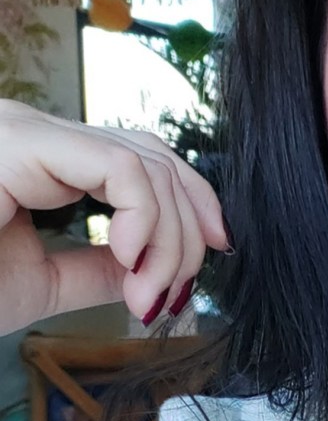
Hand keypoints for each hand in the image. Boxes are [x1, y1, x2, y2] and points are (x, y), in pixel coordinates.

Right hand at [0, 99, 230, 337]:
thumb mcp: (38, 281)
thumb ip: (98, 266)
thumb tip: (157, 269)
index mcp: (39, 160)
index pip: (140, 159)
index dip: (191, 202)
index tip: (215, 254)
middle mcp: (36, 135)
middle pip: (153, 155)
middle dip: (189, 224)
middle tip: (179, 289)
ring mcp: (25, 131)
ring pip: (144, 160)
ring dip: (169, 231)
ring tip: (150, 289)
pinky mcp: (18, 141)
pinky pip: (117, 167)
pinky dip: (145, 216)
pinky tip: (132, 258)